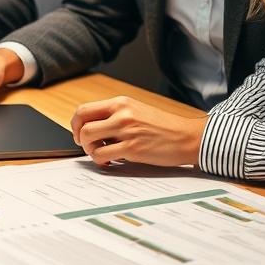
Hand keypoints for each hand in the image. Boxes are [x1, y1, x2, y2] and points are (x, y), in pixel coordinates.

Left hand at [70, 96, 206, 166]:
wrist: (188, 137)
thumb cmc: (163, 127)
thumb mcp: (136, 111)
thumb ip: (114, 116)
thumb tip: (91, 127)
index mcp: (120, 103)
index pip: (84, 110)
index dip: (75, 124)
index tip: (78, 133)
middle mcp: (121, 114)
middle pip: (82, 125)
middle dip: (79, 139)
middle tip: (87, 146)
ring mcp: (126, 131)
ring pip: (88, 140)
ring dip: (90, 151)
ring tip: (102, 154)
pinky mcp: (132, 148)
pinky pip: (102, 155)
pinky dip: (101, 161)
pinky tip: (110, 162)